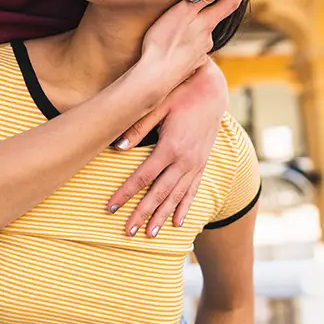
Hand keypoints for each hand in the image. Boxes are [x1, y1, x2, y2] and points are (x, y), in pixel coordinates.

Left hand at [107, 61, 228, 237]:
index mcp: (171, 146)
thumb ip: (137, 126)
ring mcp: (196, 164)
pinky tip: (178, 222)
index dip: (126, 194)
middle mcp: (185, 160)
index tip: (111, 208)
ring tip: (149, 234)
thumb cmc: (181, 92)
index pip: (143, 177)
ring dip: (162, 216)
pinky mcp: (202, 163)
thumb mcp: (158, 104)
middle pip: (159, 193)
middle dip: (142, 214)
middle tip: (127, 232)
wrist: (212, 89)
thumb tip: (116, 147)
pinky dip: (184, 207)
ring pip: (176, 196)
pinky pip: (192, 190)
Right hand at [137, 0, 252, 96]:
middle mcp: (207, 39)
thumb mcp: (184, 11)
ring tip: (183, 24)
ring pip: (202, 36)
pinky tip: (177, 46)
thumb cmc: (164, 41)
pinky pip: (192, 50)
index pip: (229, 3)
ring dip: (198, 28)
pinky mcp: (189, 65)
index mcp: (207, 23)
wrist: (155, 77)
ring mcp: (199, 54)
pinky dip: (188, 44)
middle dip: (215, 9)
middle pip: (214, 20)